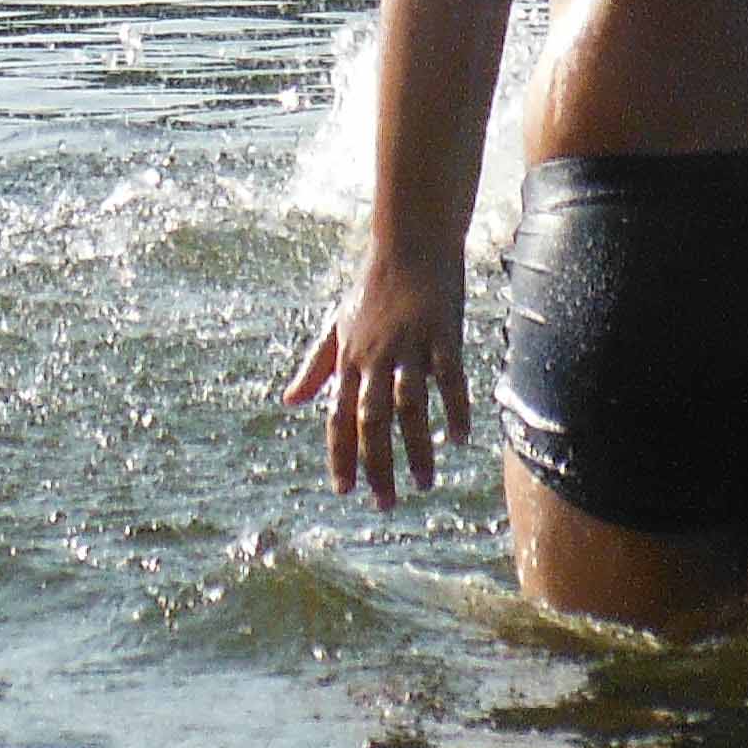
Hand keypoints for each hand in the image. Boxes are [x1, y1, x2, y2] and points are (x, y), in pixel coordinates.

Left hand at [281, 248, 467, 509]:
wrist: (408, 244)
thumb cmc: (373, 288)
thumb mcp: (336, 325)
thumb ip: (315, 366)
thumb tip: (288, 401)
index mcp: (348, 357)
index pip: (338, 414)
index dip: (340, 453)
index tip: (344, 489)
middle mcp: (374, 355)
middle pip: (370, 419)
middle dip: (376, 464)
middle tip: (384, 503)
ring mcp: (409, 346)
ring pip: (409, 406)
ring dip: (415, 449)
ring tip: (423, 484)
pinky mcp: (442, 335)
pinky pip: (448, 379)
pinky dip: (454, 410)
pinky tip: (458, 439)